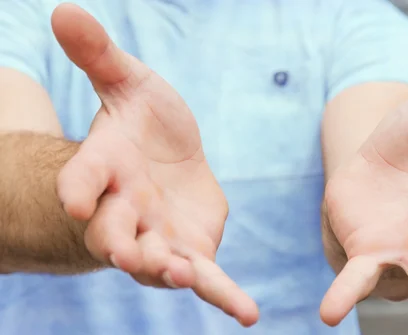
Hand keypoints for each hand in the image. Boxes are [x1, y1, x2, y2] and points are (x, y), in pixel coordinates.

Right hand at [52, 4, 257, 325]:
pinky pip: (207, 277)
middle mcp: (125, 210)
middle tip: (128, 253)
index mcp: (106, 167)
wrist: (167, 162)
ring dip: (166, 270)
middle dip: (120, 242)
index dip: (79, 188)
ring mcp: (158, 236)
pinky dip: (223, 296)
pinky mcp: (192, 250)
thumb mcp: (129, 84)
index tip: (77, 199)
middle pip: (115, 232)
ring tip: (183, 274)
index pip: (84, 179)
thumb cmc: (144, 125)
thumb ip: (100, 57)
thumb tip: (64, 8)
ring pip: (157, 260)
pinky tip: (247, 315)